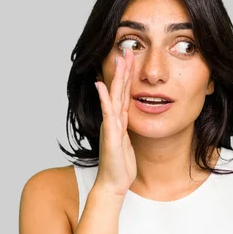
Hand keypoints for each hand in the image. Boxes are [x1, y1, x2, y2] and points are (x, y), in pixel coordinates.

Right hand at [94, 48, 136, 195]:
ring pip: (114, 97)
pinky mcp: (111, 134)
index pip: (124, 94)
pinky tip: (102, 85)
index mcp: (120, 121)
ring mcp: (111, 126)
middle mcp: (114, 120)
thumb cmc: (121, 166)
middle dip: (123, 70)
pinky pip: (108, 113)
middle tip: (126, 49)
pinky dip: (105, 98)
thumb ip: (128, 131)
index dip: (128, 77)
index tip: (131, 59)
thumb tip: (130, 122)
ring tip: (119, 60)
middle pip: (119, 90)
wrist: (113, 183)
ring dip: (117, 78)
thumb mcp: (129, 144)